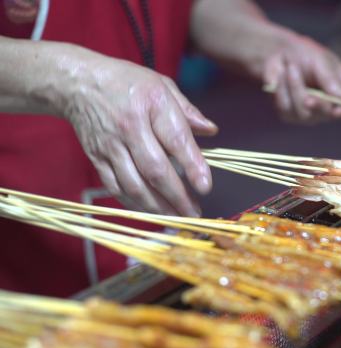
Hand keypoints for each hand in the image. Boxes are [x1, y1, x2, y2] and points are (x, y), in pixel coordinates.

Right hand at [59, 49, 216, 215]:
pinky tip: (151, 213)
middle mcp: (130, 127)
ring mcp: (111, 146)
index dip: (192, 166)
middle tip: (194, 213)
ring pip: (134, 184)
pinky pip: (116, 188)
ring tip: (176, 218)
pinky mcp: (97, 158)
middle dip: (177, 196)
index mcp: (152, 105)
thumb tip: (211, 130)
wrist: (78, 83)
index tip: (205, 187)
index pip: (176, 140)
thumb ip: (187, 111)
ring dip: (157, 207)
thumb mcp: (162, 85)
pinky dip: (134, 204)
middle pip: (155, 169)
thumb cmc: (127, 83)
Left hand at [263, 31, 340, 123]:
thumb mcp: (321, 61)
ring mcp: (312, 112)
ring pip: (306, 114)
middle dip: (319, 105)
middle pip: (330, 114)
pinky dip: (283, 91)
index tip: (340, 110)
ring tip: (290, 68)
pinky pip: (287, 111)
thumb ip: (331, 80)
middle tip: (309, 97)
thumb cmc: (305, 54)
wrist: (278, 53)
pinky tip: (282, 77)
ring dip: (296, 89)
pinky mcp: (292, 115)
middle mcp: (332, 104)